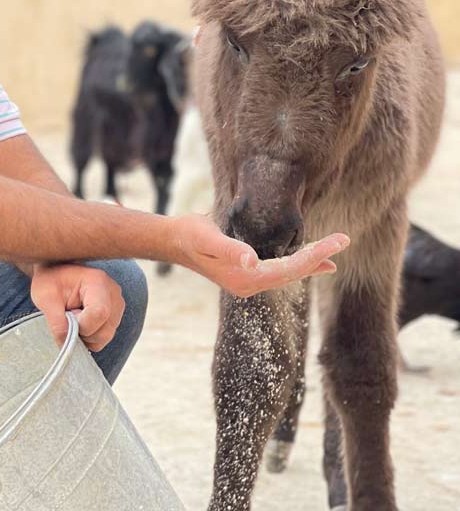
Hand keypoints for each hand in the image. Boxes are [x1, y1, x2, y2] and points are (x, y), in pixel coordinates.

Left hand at [30, 263, 124, 350]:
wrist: (57, 271)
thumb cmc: (51, 279)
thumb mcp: (45, 296)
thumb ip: (56, 321)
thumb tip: (65, 344)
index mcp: (98, 281)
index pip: (99, 314)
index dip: (81, 325)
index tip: (67, 315)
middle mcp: (113, 292)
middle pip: (104, 330)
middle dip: (82, 332)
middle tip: (69, 315)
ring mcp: (117, 304)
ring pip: (105, 336)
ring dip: (86, 335)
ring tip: (75, 316)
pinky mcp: (116, 314)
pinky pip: (105, 337)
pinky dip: (91, 335)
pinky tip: (82, 320)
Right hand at [170, 214, 348, 296]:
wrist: (174, 240)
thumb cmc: (190, 234)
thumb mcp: (207, 236)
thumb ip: (230, 249)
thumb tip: (252, 260)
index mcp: (246, 278)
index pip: (290, 268)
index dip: (316, 255)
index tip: (338, 242)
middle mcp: (251, 284)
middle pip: (293, 272)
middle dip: (320, 256)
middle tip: (345, 239)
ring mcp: (249, 281)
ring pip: (288, 272)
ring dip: (311, 262)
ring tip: (335, 256)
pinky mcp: (248, 272)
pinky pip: (280, 270)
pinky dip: (298, 264)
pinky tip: (311, 263)